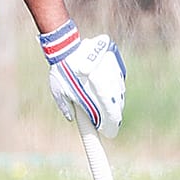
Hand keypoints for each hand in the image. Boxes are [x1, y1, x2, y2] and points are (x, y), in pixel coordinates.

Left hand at [42, 21, 126, 136]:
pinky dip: (114, 88)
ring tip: (104, 105)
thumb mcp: (60, 94)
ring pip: (119, 94)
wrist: (67, 46)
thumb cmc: (61, 72)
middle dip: (114, 117)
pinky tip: (105, 88)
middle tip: (107, 122)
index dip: (112, 128)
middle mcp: (110, 86)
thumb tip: (72, 117)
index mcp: (99, 96)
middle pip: (118, 107)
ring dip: (114, 102)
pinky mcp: (115, 64)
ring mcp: (114, 74)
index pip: (112, 118)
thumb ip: (68, 108)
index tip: (109, 134)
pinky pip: (118, 81)